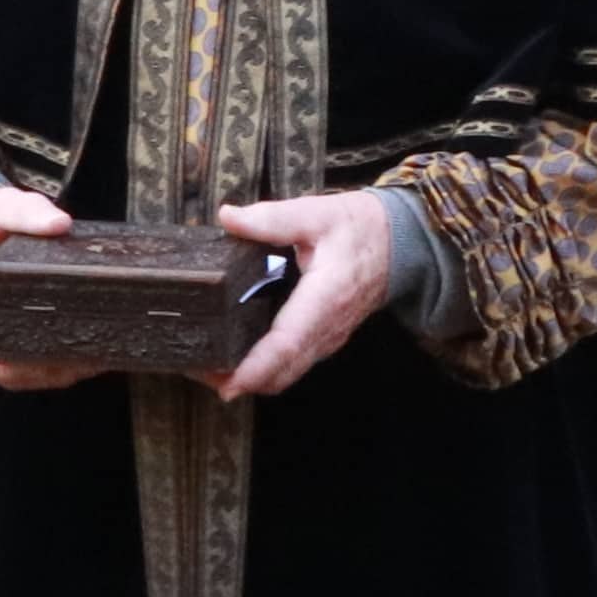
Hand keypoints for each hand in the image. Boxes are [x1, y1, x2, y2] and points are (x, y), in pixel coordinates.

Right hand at [0, 182, 98, 391]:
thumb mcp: (2, 205)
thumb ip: (28, 213)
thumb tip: (60, 224)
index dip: (4, 365)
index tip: (42, 362)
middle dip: (38, 373)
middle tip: (81, 363)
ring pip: (13, 370)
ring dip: (49, 374)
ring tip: (90, 364)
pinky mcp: (5, 327)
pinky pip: (24, 357)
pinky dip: (51, 363)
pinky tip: (83, 356)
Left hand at [213, 188, 397, 400]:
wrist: (400, 242)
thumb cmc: (359, 227)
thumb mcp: (316, 213)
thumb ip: (271, 218)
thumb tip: (228, 217)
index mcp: (325, 299)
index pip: (288, 344)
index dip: (255, 368)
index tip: (225, 383)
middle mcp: (327, 329)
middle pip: (281, 373)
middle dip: (239, 381)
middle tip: (195, 368)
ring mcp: (327, 340)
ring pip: (286, 375)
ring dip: (249, 379)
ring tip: (208, 364)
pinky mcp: (324, 340)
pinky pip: (292, 365)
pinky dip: (264, 370)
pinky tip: (237, 353)